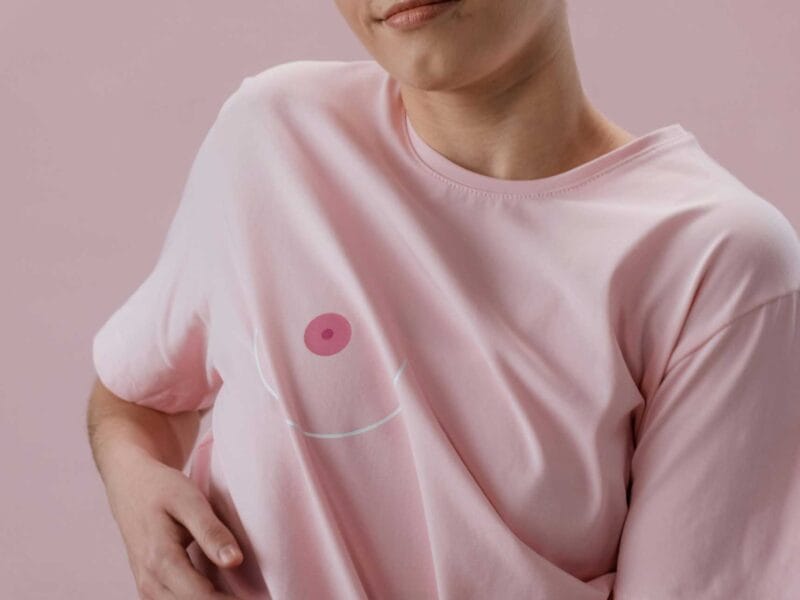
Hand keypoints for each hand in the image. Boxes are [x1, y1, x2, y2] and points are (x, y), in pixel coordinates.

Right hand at [104, 447, 243, 598]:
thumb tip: (235, 561)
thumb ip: (211, 531)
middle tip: (257, 594)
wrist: (130, 485)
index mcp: (161, 560)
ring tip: (243, 594)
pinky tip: (223, 593)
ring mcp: (147, 589)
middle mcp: (149, 582)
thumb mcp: (189, 500)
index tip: (260, 597)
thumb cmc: (162, 488)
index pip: (202, 598)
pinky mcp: (151, 589)